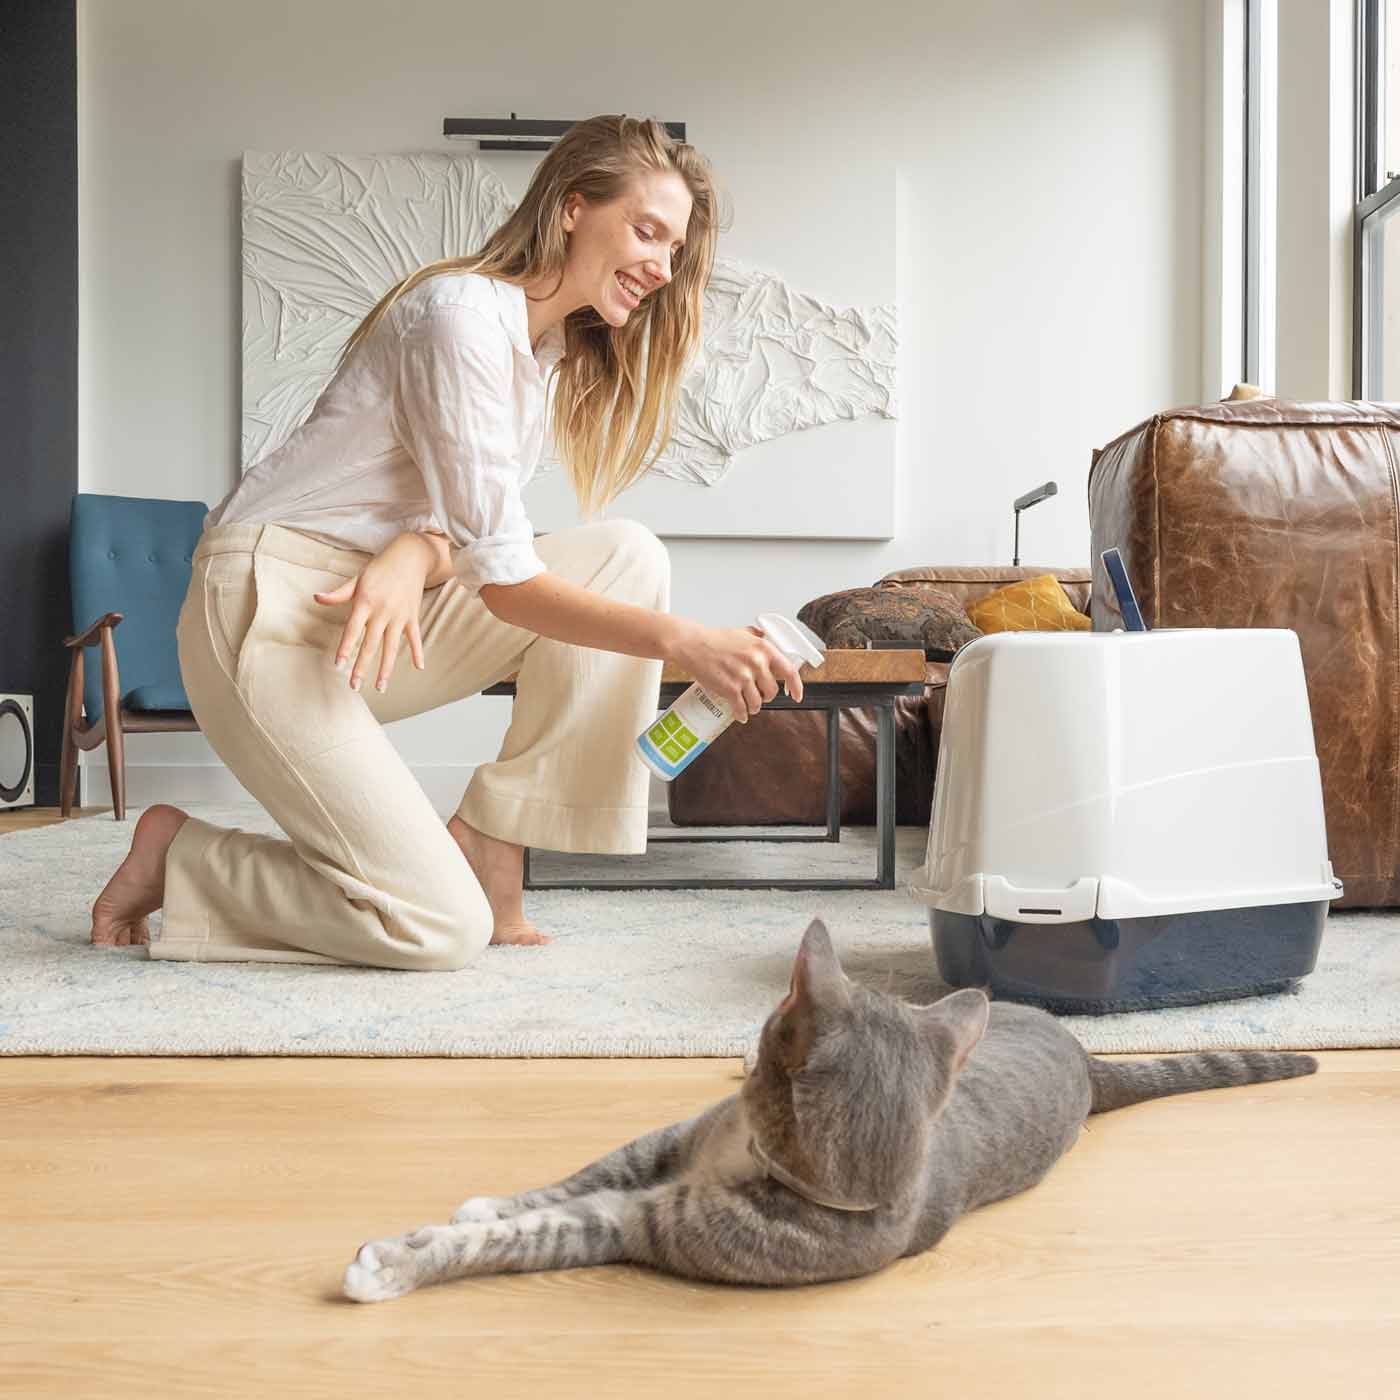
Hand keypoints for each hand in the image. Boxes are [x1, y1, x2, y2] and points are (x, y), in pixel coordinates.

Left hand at [312, 533, 430, 692]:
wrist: (410, 556)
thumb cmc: (380, 568)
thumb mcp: (357, 579)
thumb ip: (338, 594)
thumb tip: (316, 598)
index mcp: (365, 602)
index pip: (352, 630)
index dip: (345, 649)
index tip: (338, 666)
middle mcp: (382, 612)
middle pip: (370, 644)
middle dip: (362, 667)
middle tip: (354, 686)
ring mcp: (399, 615)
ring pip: (392, 647)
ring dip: (386, 668)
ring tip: (380, 687)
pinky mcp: (413, 616)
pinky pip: (415, 637)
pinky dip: (418, 652)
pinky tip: (418, 667)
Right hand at [669, 622, 804, 722]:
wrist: (692, 645)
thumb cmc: (715, 639)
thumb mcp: (743, 633)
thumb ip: (757, 637)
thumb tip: (768, 639)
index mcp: (763, 648)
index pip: (789, 671)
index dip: (796, 687)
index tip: (796, 695)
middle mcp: (757, 663)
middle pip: (772, 691)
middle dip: (766, 696)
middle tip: (758, 694)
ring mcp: (744, 677)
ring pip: (757, 702)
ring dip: (753, 707)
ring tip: (748, 705)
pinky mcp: (730, 689)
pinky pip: (741, 708)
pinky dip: (741, 714)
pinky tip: (740, 714)